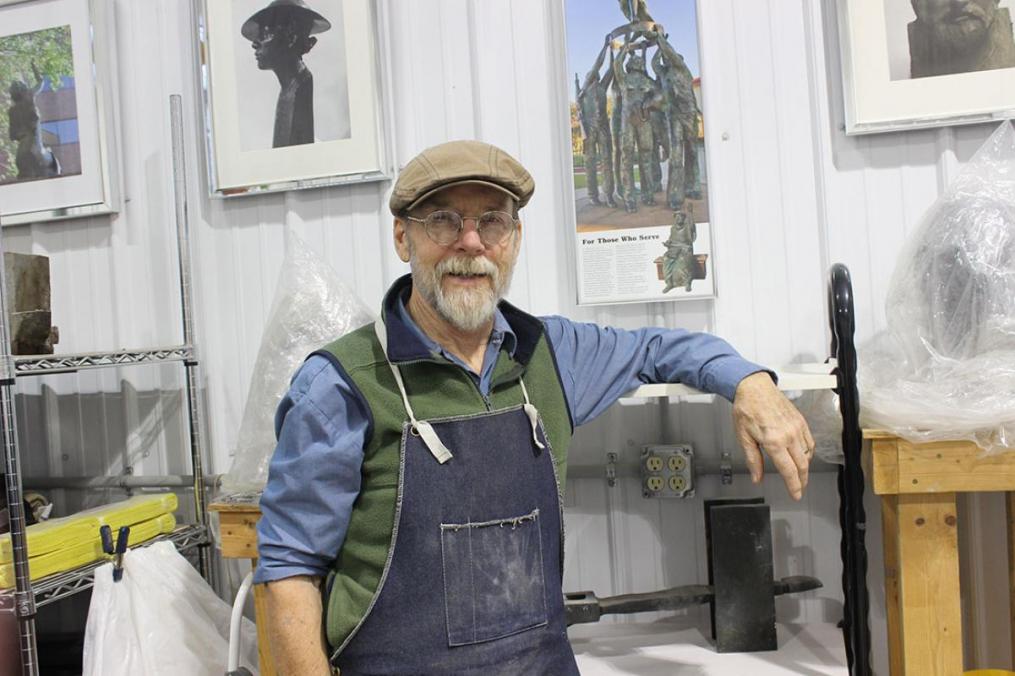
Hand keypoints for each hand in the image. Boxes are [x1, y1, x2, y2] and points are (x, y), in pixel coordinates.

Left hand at [732, 372, 814, 499]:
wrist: (754, 388)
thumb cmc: (746, 409)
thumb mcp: (743, 438)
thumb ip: (753, 460)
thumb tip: (757, 477)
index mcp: (774, 441)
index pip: (789, 471)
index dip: (794, 486)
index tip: (796, 494)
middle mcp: (788, 435)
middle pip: (802, 465)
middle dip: (802, 480)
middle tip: (799, 488)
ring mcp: (797, 427)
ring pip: (808, 454)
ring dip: (805, 467)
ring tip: (799, 474)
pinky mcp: (801, 421)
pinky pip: (809, 442)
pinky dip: (808, 452)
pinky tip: (802, 456)